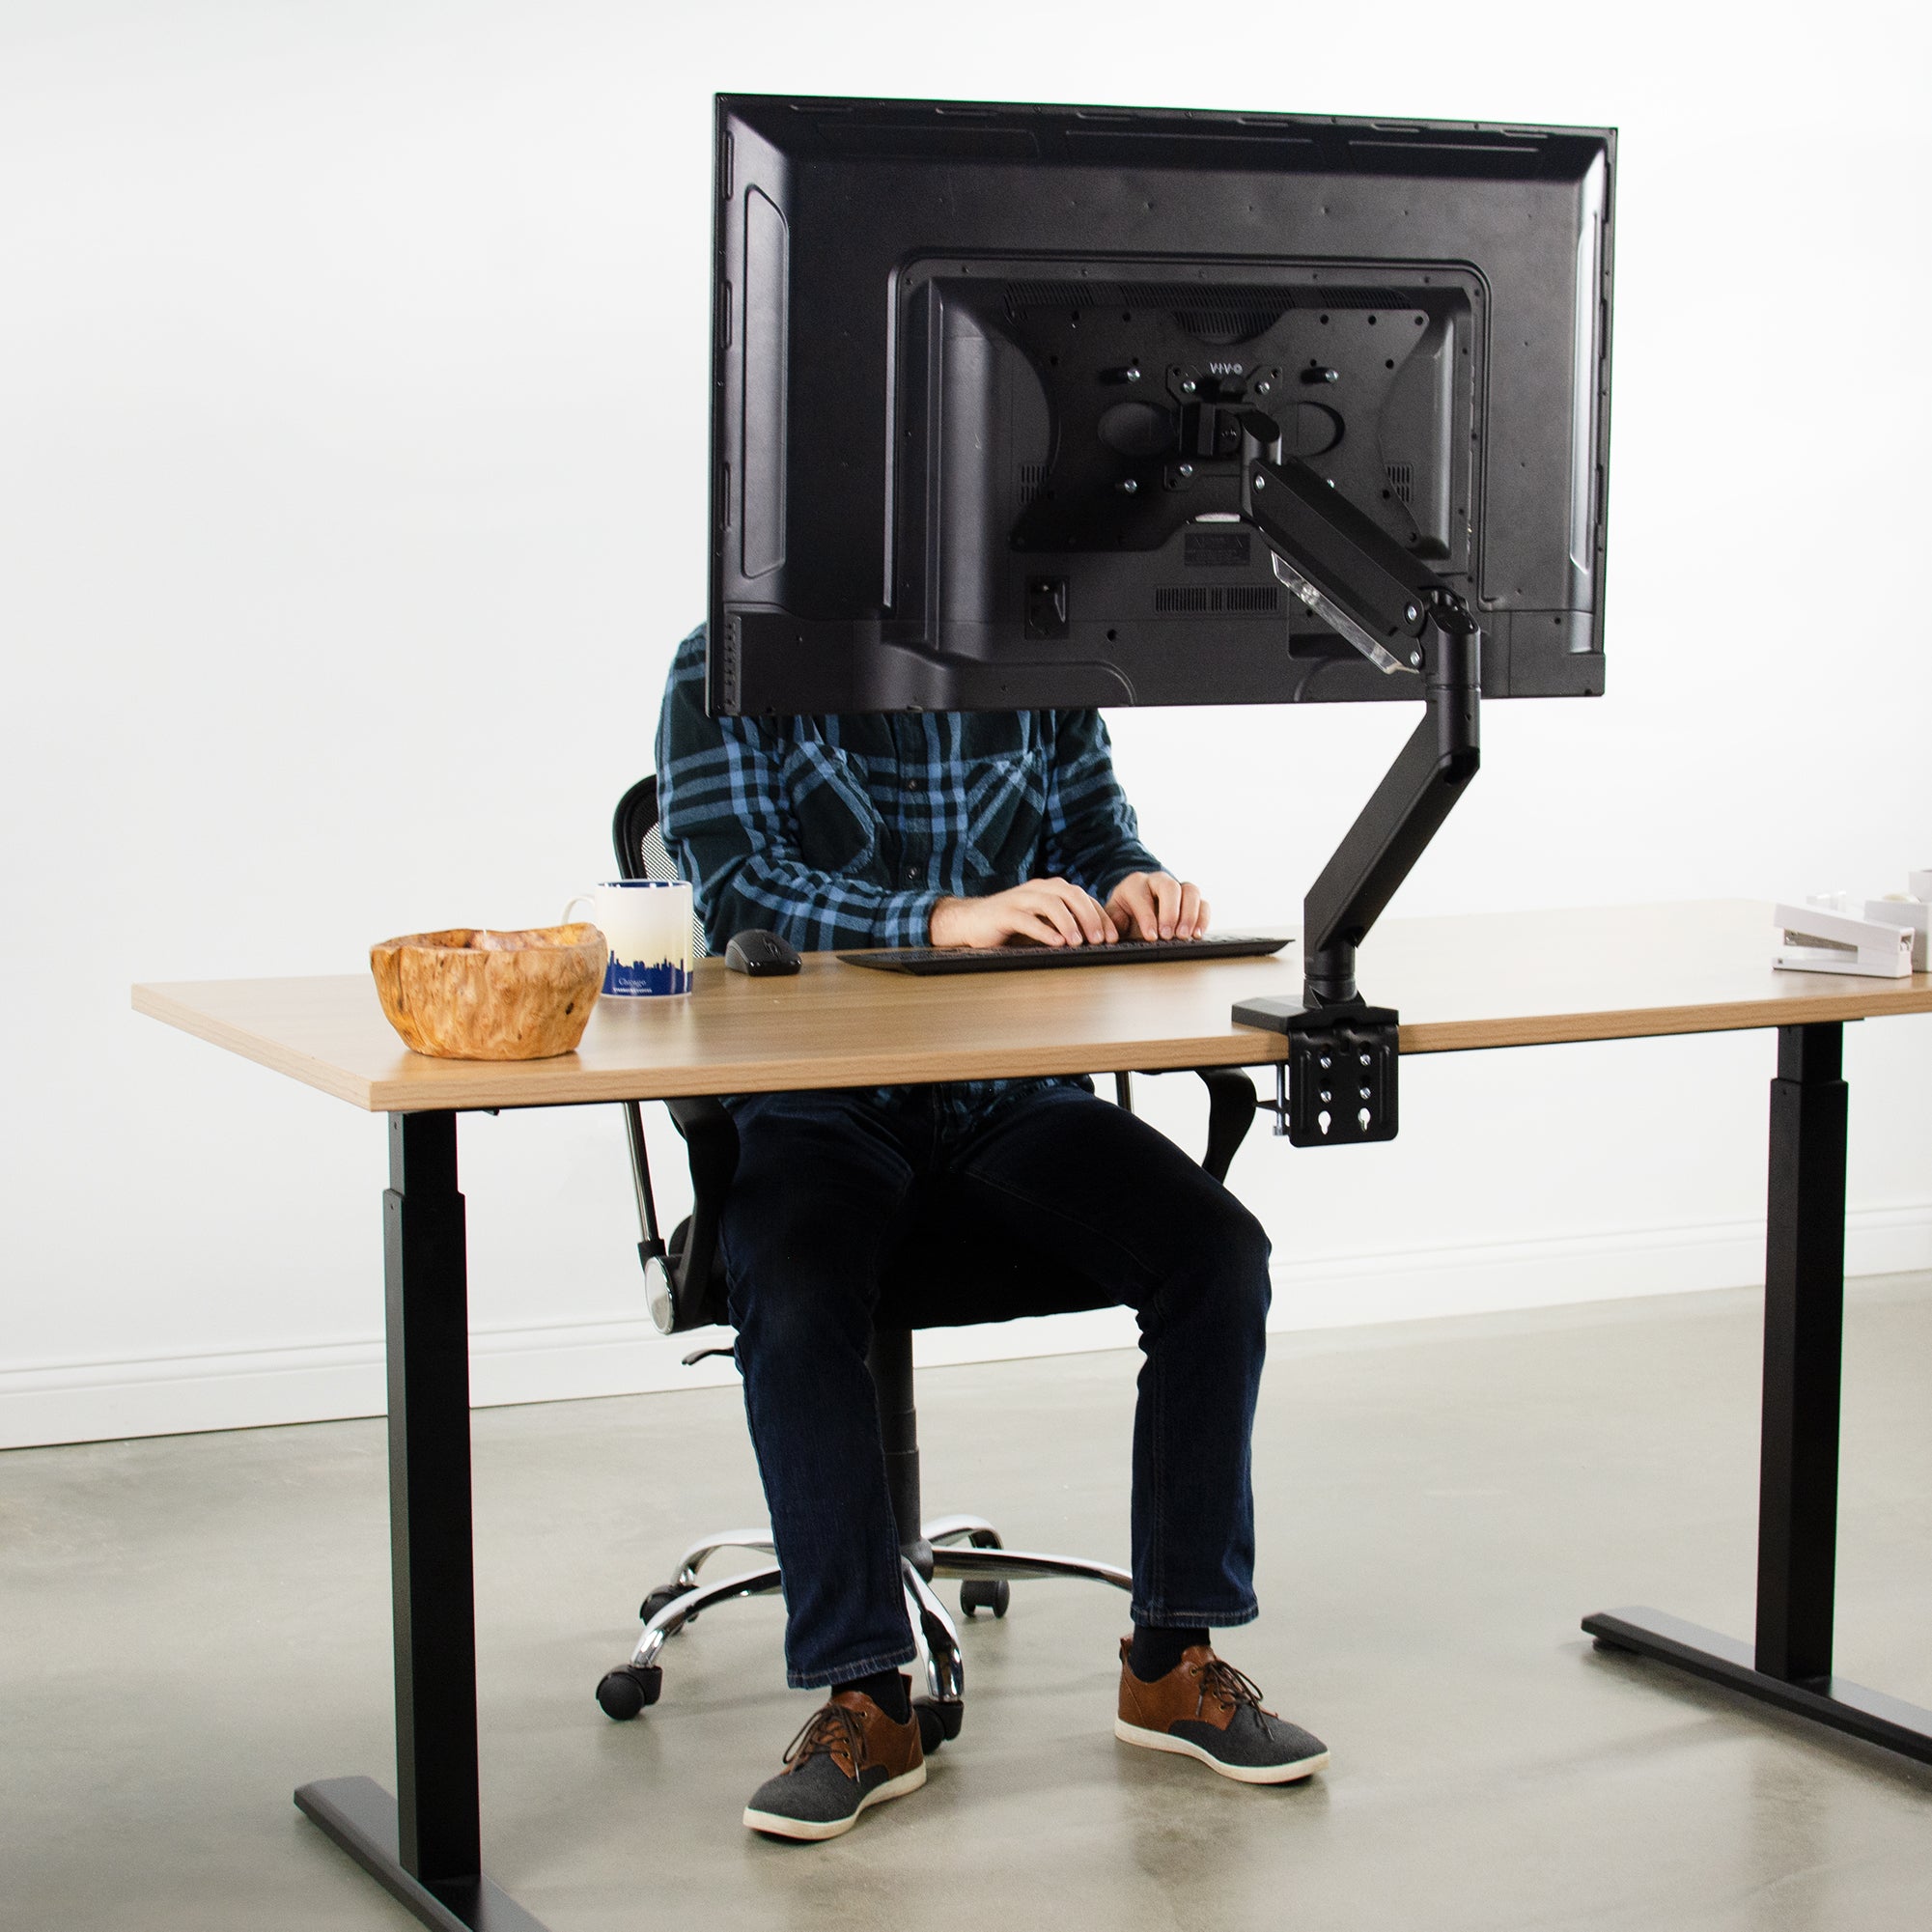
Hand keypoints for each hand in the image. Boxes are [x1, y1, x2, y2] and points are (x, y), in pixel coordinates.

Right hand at [930, 878, 1118, 948]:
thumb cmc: (1010, 925)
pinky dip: (1044, 931)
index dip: (1101, 916)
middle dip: (1090, 917)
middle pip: (1071, 895)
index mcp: (1050, 890)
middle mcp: (1037, 889)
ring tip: (1078, 942)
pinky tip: (1056, 943)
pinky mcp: (1004, 913)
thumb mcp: (1042, 922)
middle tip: (1100, 940)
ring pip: (1051, 904)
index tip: (1113, 937)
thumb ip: (1064, 925)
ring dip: (1069, 923)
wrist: (970, 922)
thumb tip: (1096, 940)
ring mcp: (1020, 899)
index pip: (1083, 898)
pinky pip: (1028, 920)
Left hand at [1104, 871, 1209, 940]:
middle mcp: (1159, 881)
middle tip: (1169, 936)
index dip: (1147, 917)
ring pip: (1191, 891)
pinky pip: (1203, 904)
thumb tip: (1116, 931)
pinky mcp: (1192, 900)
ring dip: (1190, 915)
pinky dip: (1203, 919)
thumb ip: (1113, 921)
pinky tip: (1197, 934)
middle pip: (1170, 887)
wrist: (1136, 911)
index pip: (1143, 896)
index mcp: (1135, 884)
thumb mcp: (1113, 917)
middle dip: (1171, 913)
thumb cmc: (1125, 914)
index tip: (1151, 936)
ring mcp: (1178, 888)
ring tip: (1185, 936)